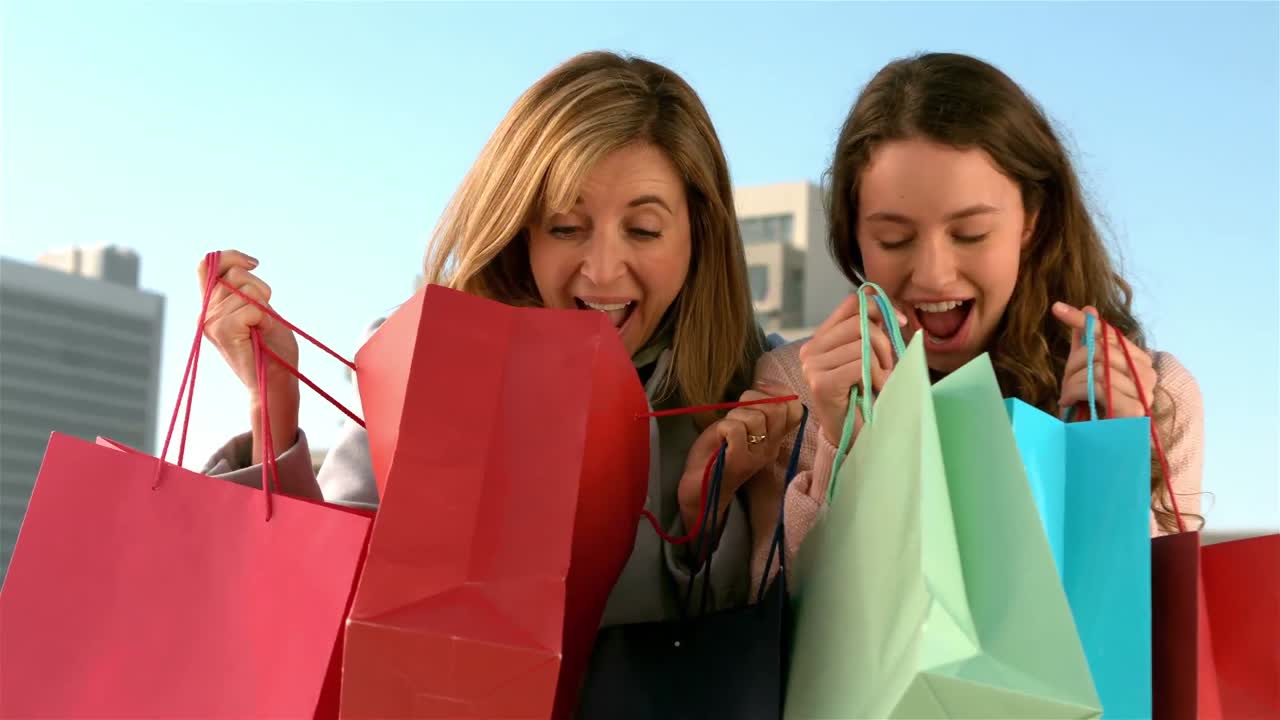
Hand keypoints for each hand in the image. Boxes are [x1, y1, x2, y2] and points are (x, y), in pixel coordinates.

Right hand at [197, 250, 300, 461]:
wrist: (274, 381)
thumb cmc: (272, 349)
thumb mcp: (260, 311)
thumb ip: (246, 292)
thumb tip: (243, 268)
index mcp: (212, 306)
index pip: (207, 264)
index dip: (230, 257)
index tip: (255, 264)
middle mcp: (206, 312)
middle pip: (233, 273)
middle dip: (259, 287)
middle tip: (264, 315)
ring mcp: (211, 321)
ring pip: (244, 289)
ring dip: (263, 305)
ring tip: (261, 328)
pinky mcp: (221, 330)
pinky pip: (251, 307)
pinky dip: (263, 318)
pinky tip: (260, 334)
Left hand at [677, 383, 803, 539]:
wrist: (701, 487)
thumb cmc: (718, 452)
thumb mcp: (740, 425)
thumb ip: (755, 409)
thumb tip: (765, 384)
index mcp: (774, 437)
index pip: (794, 409)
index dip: (778, 392)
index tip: (759, 389)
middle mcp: (771, 447)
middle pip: (776, 409)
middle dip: (752, 400)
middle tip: (737, 414)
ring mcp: (757, 455)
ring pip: (754, 418)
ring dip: (734, 417)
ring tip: (726, 432)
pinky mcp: (740, 462)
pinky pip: (736, 429)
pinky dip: (723, 428)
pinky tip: (720, 440)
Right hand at [798, 289, 907, 447]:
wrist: (851, 439)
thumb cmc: (864, 399)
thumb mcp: (869, 359)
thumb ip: (873, 334)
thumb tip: (893, 312)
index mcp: (820, 339)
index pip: (851, 304)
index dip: (879, 306)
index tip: (900, 322)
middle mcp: (810, 349)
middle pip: (860, 322)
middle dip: (883, 342)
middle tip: (888, 367)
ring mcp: (812, 366)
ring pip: (862, 344)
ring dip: (882, 365)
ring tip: (879, 382)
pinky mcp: (821, 383)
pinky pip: (860, 364)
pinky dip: (876, 377)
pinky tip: (873, 391)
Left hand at [1052, 302, 1156, 418]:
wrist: (1102, 450)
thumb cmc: (1094, 411)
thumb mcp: (1086, 373)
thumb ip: (1088, 344)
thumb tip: (1089, 308)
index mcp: (1140, 363)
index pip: (1109, 334)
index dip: (1082, 321)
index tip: (1057, 309)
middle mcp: (1148, 375)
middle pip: (1100, 350)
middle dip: (1073, 364)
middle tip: (1065, 384)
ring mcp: (1144, 393)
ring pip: (1096, 368)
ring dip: (1072, 382)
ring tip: (1067, 396)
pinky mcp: (1135, 409)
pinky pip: (1097, 385)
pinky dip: (1076, 391)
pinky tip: (1069, 402)